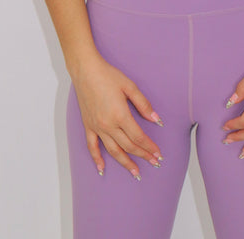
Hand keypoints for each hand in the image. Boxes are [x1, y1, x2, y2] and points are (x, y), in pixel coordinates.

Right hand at [71, 53, 164, 180]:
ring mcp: (97, 127)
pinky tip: (102, 169)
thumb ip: (143, 104)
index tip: (158, 154)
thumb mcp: (130, 86)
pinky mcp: (88, 126)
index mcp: (120, 115)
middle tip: (154, 163)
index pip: (138, 137)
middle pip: (128, 146)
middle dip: (142, 156)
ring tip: (135, 173)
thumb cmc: (108, 76)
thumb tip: (156, 120)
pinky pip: (92, 147)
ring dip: (125, 163)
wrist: (86, 70)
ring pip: (113, 151)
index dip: (149, 147)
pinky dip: (97, 159)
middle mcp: (108, 125)